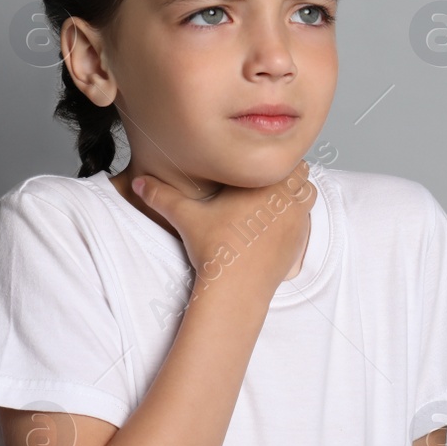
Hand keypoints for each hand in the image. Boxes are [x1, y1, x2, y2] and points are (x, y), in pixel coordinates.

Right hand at [132, 160, 316, 299]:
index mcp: (264, 182)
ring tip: (273, 203)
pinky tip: (275, 227)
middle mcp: (287, 198)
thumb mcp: (185, 217)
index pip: (285, 157)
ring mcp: (298, 221)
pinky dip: (297, 219)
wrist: (235, 288)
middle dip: (287, 176)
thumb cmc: (215, 250)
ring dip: (296, 195)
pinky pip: (307, 220)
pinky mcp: (300, 242)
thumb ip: (162, 196)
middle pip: (300, 172)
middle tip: (264, 185)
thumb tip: (138, 183)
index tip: (259, 169)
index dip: (273, 161)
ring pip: (308, 194)